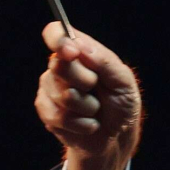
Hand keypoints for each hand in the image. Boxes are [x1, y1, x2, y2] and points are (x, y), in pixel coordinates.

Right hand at [36, 22, 141, 169]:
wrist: (116, 136)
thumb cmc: (121, 103)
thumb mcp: (123, 80)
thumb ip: (105, 61)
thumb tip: (80, 46)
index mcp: (78, 51)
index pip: (56, 33)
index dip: (58, 40)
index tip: (72, 53)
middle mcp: (59, 66)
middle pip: (60, 66)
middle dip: (86, 81)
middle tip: (96, 88)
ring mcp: (49, 88)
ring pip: (63, 95)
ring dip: (87, 107)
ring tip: (95, 109)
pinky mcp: (45, 110)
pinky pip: (58, 116)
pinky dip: (81, 123)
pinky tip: (88, 123)